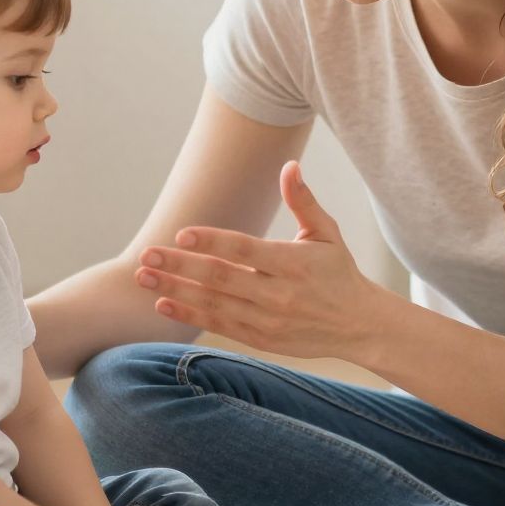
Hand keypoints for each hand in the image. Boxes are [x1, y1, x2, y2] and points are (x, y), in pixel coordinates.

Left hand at [135, 161, 389, 362]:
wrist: (359, 326)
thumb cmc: (339, 272)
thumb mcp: (327, 233)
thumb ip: (304, 201)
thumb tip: (289, 166)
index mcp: (293, 263)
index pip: (245, 250)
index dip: (212, 241)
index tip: (181, 234)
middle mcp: (279, 293)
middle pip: (221, 278)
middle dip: (180, 266)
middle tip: (147, 254)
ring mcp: (268, 320)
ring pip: (214, 303)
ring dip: (175, 289)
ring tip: (144, 276)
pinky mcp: (262, 339)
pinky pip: (219, 325)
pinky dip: (189, 315)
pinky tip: (163, 303)